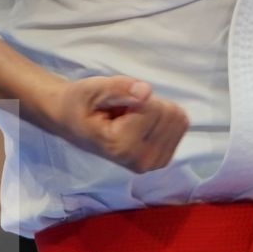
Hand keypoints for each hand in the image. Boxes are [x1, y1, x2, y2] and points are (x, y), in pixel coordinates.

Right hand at [38, 76, 190, 172]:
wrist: (72, 122)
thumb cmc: (81, 104)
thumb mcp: (92, 89)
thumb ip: (119, 88)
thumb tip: (146, 92)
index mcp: (120, 147)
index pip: (153, 107)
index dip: (135, 97)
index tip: (114, 107)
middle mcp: (140, 161)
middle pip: (170, 114)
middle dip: (148, 104)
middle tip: (123, 112)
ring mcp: (153, 163)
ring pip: (178, 120)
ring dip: (156, 111)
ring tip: (129, 118)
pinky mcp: (162, 159)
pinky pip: (180, 126)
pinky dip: (162, 118)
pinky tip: (140, 125)